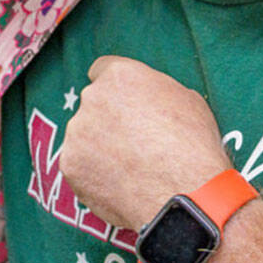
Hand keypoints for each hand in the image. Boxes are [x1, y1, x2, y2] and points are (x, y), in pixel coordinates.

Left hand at [61, 56, 231, 229]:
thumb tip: (149, 100)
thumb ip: (155, 91)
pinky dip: (94, 173)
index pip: (102, 70)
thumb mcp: (186, 99)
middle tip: (132, 141)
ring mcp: (77, 133)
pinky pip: (80, 165)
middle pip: (93, 104)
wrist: (183, 192)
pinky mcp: (70, 165)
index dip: (115, 89)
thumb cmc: (192, 145)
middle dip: (107, 119)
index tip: (121, 103)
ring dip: (99, 147)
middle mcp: (92, 98)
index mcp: (120, 76)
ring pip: (84, 136)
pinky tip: (120, 183)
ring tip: (129, 167)